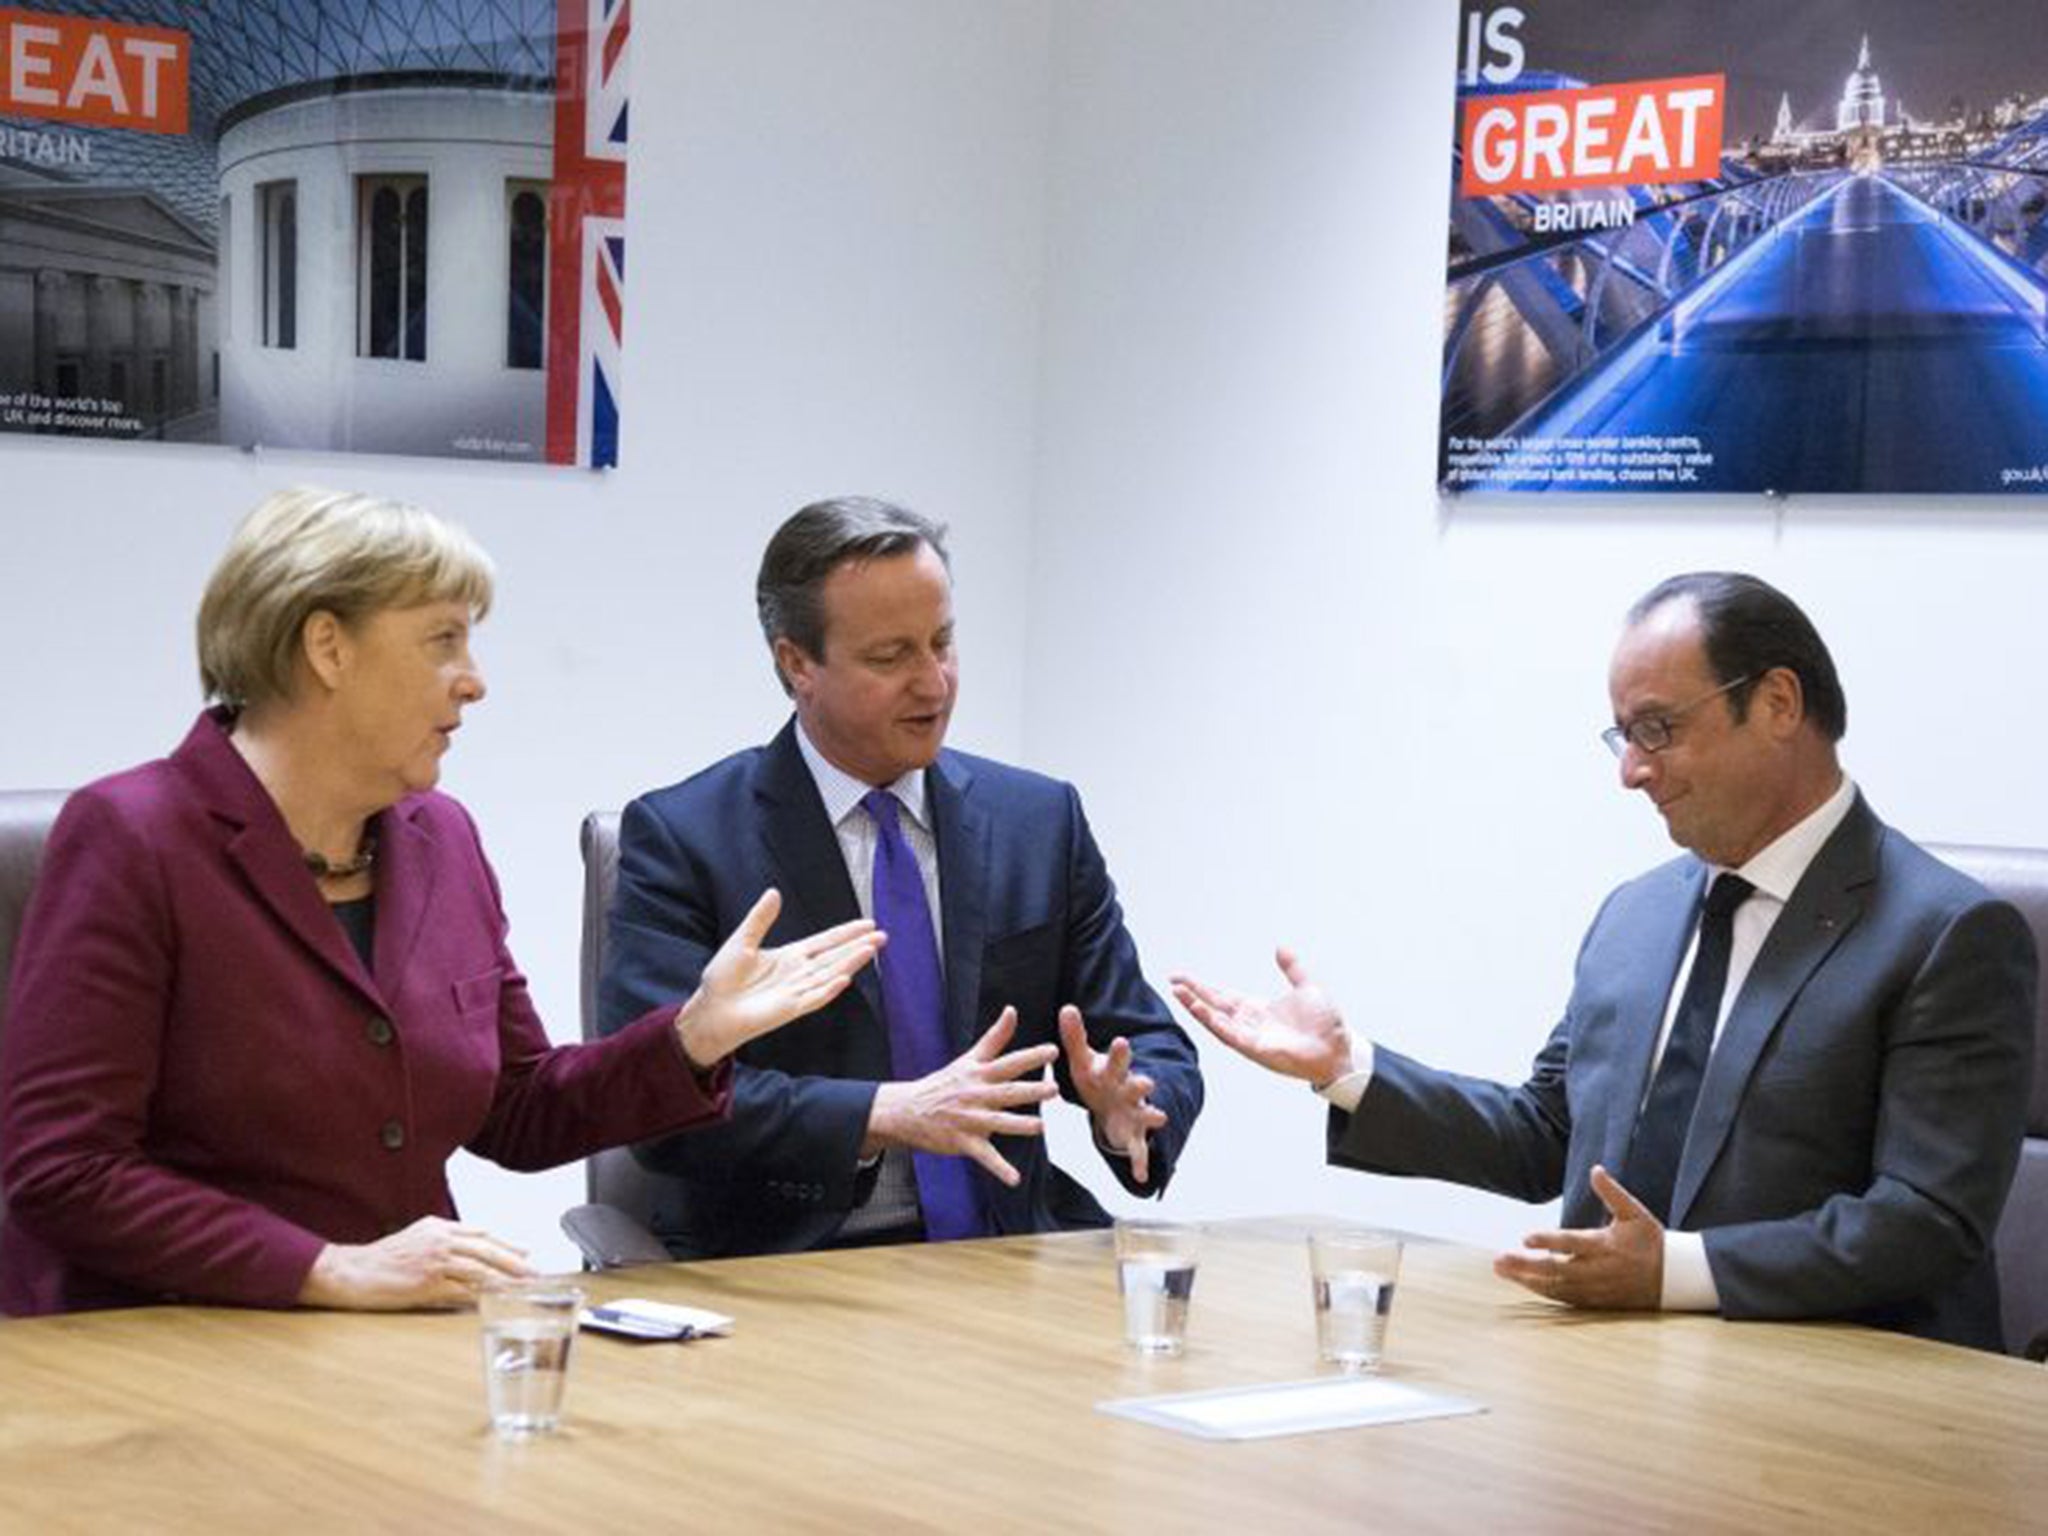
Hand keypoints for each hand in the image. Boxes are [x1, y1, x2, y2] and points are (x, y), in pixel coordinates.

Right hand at [297, 1216, 534, 1310]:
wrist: (352, 1272)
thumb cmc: (383, 1259)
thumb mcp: (417, 1238)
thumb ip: (445, 1242)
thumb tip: (474, 1255)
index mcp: (439, 1226)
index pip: (482, 1234)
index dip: (507, 1244)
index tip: (526, 1253)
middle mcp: (440, 1240)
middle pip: (488, 1250)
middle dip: (515, 1262)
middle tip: (535, 1273)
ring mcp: (435, 1261)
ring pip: (479, 1270)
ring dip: (504, 1280)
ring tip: (522, 1289)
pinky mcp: (427, 1283)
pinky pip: (462, 1291)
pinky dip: (481, 1297)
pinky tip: (495, 1302)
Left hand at [675, 889, 884, 1066]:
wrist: (711, 1008)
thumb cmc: (723, 978)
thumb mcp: (742, 941)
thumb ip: (760, 919)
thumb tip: (774, 892)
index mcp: (790, 957)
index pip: (825, 942)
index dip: (846, 933)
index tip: (868, 924)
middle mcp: (798, 973)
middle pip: (835, 957)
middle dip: (859, 946)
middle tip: (883, 936)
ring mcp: (796, 991)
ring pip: (830, 974)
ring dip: (851, 962)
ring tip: (871, 949)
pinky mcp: (789, 1009)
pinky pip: (814, 998)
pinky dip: (829, 989)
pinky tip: (845, 978)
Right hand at [865, 1007, 1060, 1183]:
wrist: (908, 1110)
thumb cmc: (943, 1083)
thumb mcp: (968, 1058)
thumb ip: (995, 1037)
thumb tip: (1012, 1010)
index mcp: (979, 1075)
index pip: (1008, 1063)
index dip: (1031, 1056)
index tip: (1053, 1050)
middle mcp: (976, 1095)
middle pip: (1007, 1092)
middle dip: (1031, 1091)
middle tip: (1054, 1089)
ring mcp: (970, 1120)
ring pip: (998, 1123)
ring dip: (1020, 1125)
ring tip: (1041, 1127)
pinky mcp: (963, 1142)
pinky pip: (984, 1157)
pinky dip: (999, 1169)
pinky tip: (1014, 1180)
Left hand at [1058, 1005, 1167, 1184]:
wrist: (1113, 1102)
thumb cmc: (1097, 1078)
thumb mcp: (1084, 1060)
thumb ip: (1075, 1036)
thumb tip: (1067, 1007)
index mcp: (1114, 1072)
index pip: (1118, 1060)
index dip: (1120, 1053)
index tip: (1122, 1042)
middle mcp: (1129, 1090)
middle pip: (1137, 1085)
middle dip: (1141, 1084)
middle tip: (1148, 1082)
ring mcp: (1134, 1113)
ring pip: (1146, 1114)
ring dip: (1152, 1115)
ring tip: (1161, 1118)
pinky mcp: (1133, 1135)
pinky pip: (1138, 1150)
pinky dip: (1140, 1162)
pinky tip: (1141, 1177)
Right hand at [1170, 947, 1354, 1084]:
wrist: (1340, 1048)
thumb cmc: (1326, 1026)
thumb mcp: (1308, 986)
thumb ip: (1292, 968)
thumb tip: (1281, 948)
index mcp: (1258, 1009)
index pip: (1223, 996)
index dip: (1203, 987)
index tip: (1183, 978)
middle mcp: (1249, 1024)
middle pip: (1214, 1006)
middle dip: (1193, 994)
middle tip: (1173, 981)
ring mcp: (1250, 1037)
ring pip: (1216, 1020)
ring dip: (1197, 1007)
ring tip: (1179, 992)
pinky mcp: (1255, 1048)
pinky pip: (1229, 1034)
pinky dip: (1213, 1022)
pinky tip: (1201, 1010)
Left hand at [1492, 1165, 1663, 1309]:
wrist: (1675, 1278)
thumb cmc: (1651, 1241)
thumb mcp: (1635, 1212)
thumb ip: (1613, 1192)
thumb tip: (1596, 1169)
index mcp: (1606, 1246)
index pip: (1572, 1243)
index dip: (1548, 1241)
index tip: (1525, 1238)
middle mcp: (1598, 1270)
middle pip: (1556, 1270)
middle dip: (1525, 1265)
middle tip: (1499, 1260)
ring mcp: (1596, 1288)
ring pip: (1557, 1287)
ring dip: (1528, 1280)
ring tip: (1503, 1271)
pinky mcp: (1597, 1301)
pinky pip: (1566, 1299)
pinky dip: (1544, 1292)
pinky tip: (1525, 1283)